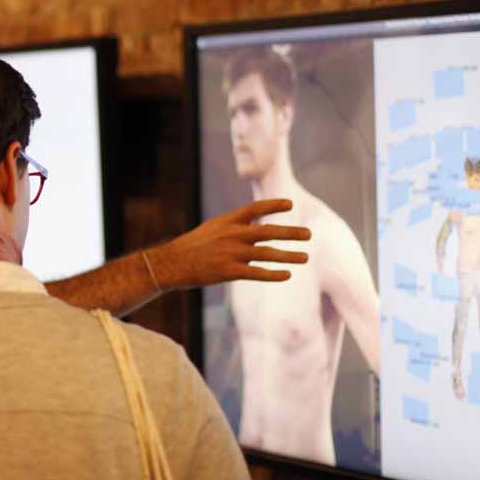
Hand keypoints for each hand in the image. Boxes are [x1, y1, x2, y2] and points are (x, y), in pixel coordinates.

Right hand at [150, 199, 310, 289]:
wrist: (171, 263)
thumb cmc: (192, 247)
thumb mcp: (212, 230)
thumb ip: (234, 228)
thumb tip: (255, 229)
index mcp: (227, 222)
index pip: (254, 209)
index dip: (273, 205)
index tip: (290, 205)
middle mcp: (231, 235)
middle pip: (267, 231)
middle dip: (290, 232)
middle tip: (308, 234)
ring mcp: (230, 253)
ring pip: (266, 253)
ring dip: (288, 255)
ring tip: (305, 257)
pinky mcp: (228, 271)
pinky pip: (256, 272)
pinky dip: (273, 274)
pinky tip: (287, 275)